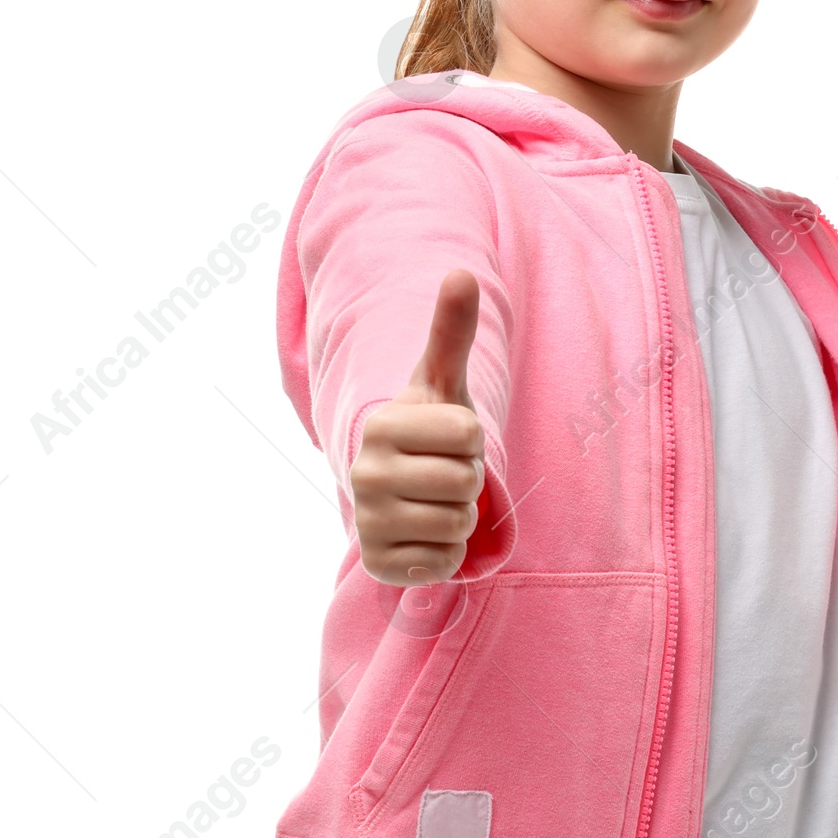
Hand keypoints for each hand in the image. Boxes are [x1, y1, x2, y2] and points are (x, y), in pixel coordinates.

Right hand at [350, 269, 485, 586]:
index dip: (473, 440)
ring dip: (460, 517)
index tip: (450, 441)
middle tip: (444, 474)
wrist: (400, 490)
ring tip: (437, 501)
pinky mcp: (378, 564)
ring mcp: (368, 523)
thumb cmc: (430, 431)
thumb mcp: (443, 383)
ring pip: (458, 525)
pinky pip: (444, 563)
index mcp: (382, 427)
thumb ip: (451, 331)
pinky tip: (426, 535)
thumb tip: (461, 273)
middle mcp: (364, 475)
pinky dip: (447, 553)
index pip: (469, 435)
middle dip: (468, 481)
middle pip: (466, 483)